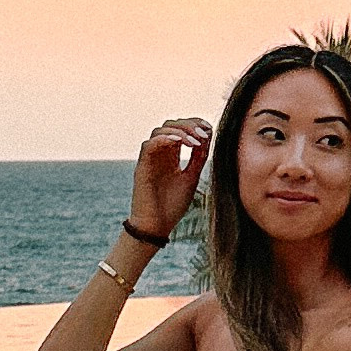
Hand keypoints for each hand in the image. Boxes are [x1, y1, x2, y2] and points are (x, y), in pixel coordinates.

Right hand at [128, 117, 210, 243]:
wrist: (158, 227)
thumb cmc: (173, 206)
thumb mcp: (191, 177)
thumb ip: (198, 159)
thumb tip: (208, 137)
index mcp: (170, 156)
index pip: (180, 129)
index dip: (194, 123)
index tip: (209, 128)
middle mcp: (159, 154)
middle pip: (170, 125)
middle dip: (188, 125)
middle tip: (204, 134)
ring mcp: (149, 159)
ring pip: (159, 131)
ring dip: (179, 131)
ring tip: (195, 141)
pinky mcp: (141, 167)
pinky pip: (149, 145)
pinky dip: (165, 139)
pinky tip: (181, 143)